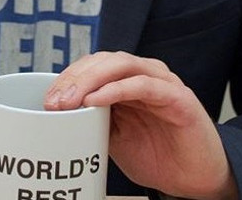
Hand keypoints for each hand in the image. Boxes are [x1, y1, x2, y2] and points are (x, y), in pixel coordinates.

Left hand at [44, 51, 237, 199]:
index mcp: (128, 79)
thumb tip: (58, 115)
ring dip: (92, 79)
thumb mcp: (115, 138)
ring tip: (71, 100)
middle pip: (104, 60)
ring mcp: (163, 82)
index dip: (68, 77)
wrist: (196, 180)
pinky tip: (97, 100)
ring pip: (122, 64)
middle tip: (54, 101)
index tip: (46, 99)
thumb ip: (93, 120)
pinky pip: (145, 85)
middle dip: (75, 77)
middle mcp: (145, 73)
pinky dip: (118, 89)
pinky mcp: (179, 98)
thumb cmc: (157, 155)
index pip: (93, 65)